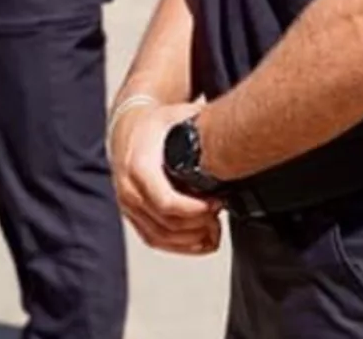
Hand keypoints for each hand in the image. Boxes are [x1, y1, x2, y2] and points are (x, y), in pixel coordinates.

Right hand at [112, 100, 223, 255]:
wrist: (128, 129)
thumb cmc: (155, 124)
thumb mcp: (178, 115)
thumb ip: (203, 125)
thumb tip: (234, 132)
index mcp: (139, 166)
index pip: (167, 202)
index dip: (195, 210)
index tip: (217, 204)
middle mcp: (130, 190)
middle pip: (167, 223)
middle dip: (198, 225)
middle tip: (220, 215)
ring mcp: (129, 206)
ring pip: (161, 237)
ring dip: (191, 240)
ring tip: (215, 231)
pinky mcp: (133, 216)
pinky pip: (154, 240)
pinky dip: (179, 246)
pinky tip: (201, 242)